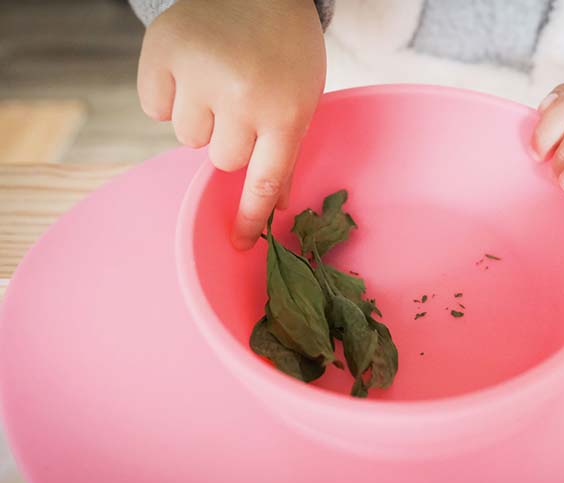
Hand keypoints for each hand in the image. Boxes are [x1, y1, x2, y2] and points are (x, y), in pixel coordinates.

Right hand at [137, 0, 325, 248]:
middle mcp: (241, 95)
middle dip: (231, 140)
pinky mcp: (162, 50)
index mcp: (284, 111)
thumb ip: (287, 153)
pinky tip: (190, 71)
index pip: (263, 180)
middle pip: (222, 159)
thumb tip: (277, 206)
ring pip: (187, 136)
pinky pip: (154, 107)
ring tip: (217, 82)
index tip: (237, 243)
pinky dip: (168, 95)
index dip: (248, 217)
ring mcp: (198, 71)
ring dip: (200, 118)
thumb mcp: (302, 99)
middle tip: (241, 104)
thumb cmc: (286, 50)